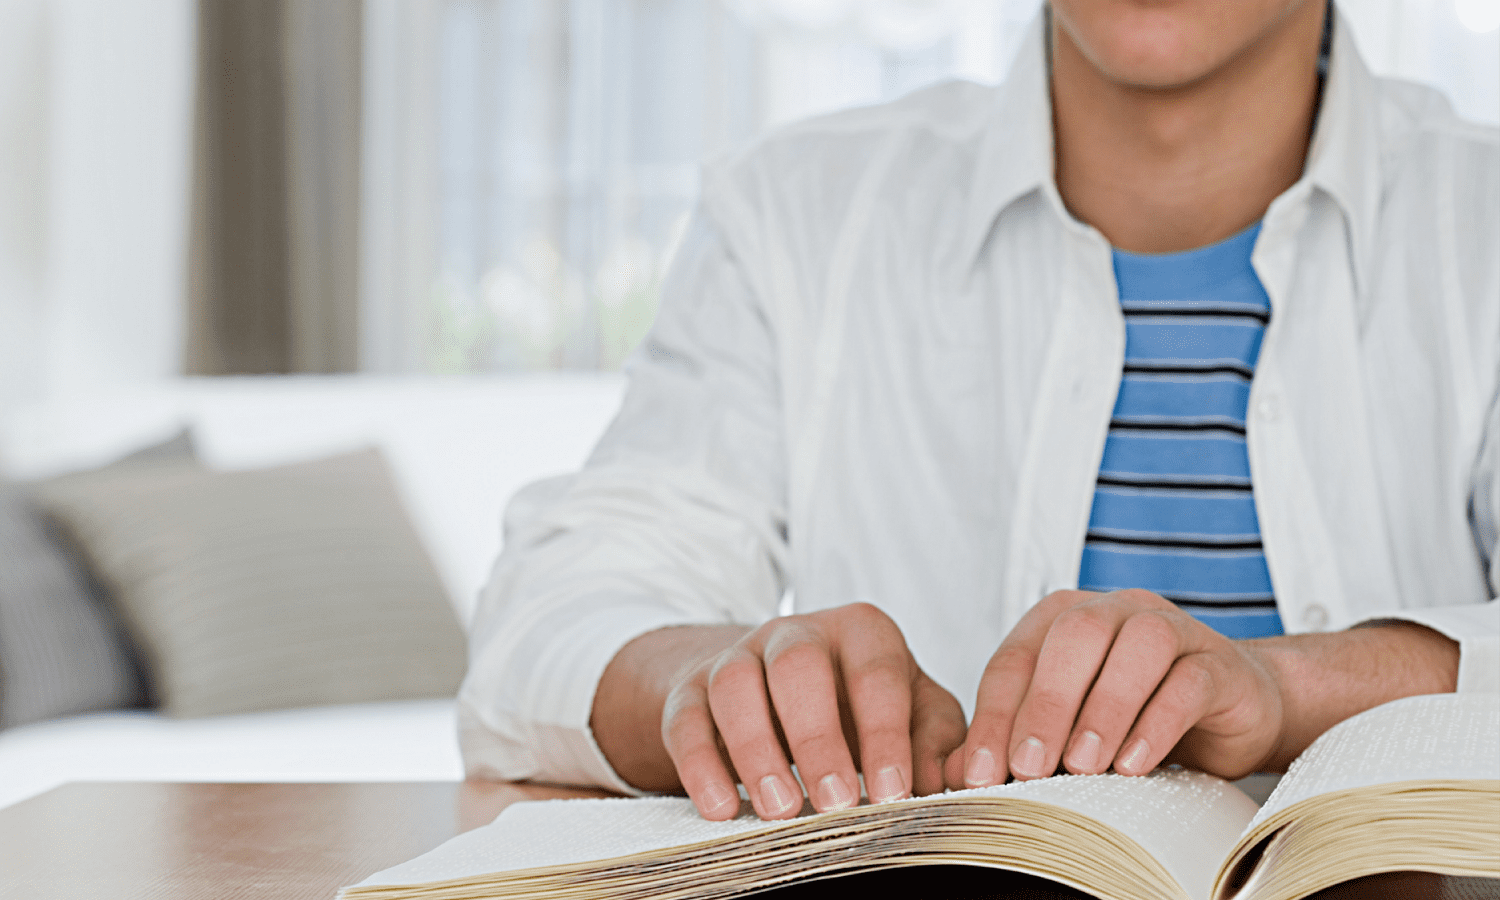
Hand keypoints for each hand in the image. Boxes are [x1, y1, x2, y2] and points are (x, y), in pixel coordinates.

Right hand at [663, 602, 965, 820]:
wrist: (780, 688)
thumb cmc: (863, 706)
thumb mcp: (913, 711)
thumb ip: (937, 741)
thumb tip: (954, 783)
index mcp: (863, 631)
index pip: (877, 672)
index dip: (885, 734)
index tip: (892, 793)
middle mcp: (797, 632)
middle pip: (799, 666)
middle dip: (817, 737)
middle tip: (836, 803)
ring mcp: (739, 654)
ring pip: (735, 684)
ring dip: (755, 748)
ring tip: (779, 810)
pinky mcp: (692, 688)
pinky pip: (686, 717)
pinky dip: (699, 764)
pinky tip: (721, 808)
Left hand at [945, 589, 1283, 786]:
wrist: (1230, 709)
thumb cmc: (1133, 715)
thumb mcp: (1067, 729)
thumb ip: (1014, 742)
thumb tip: (959, 774)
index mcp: (1061, 620)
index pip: (1015, 659)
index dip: (994, 716)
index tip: (981, 773)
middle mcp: (1114, 611)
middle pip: (1073, 637)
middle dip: (1045, 705)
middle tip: (1029, 767)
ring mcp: (1171, 628)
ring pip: (1136, 648)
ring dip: (1104, 708)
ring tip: (1083, 765)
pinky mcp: (1217, 664)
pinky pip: (1187, 681)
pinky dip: (1157, 722)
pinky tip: (1133, 762)